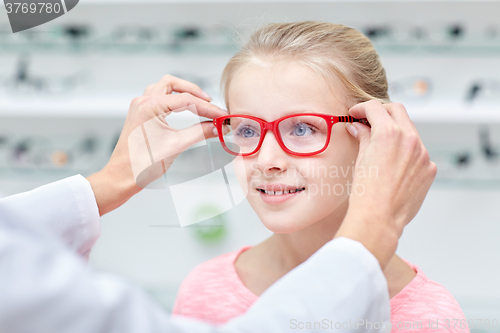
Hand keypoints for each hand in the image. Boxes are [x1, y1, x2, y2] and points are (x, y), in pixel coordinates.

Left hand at [87, 75, 226, 215]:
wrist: (122, 177)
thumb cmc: (142, 164)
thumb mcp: (176, 146)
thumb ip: (200, 133)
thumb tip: (218, 127)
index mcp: (150, 106)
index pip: (187, 100)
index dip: (208, 108)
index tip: (223, 116)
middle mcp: (143, 102)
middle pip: (173, 84)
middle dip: (193, 91)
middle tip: (210, 103)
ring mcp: (139, 107)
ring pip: (164, 88)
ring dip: (181, 93)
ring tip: (198, 104)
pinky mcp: (139, 115)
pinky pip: (158, 98)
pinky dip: (173, 100)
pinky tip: (183, 111)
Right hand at [335, 100, 436, 268]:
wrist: (378, 219)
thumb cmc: (365, 194)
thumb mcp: (360, 159)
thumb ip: (362, 137)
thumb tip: (357, 127)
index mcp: (389, 134)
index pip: (376, 108)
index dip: (362, 108)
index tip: (356, 114)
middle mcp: (410, 140)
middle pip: (397, 111)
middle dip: (381, 112)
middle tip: (368, 120)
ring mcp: (423, 154)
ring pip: (410, 131)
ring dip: (395, 131)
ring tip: (380, 143)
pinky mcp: (429, 169)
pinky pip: (418, 152)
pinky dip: (406, 151)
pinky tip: (393, 164)